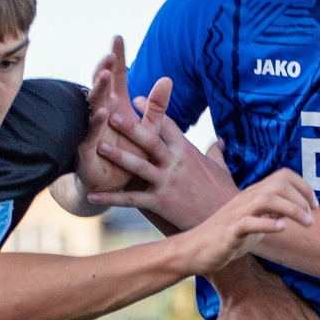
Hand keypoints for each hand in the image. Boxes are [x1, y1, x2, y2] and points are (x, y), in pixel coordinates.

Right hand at [76, 37, 143, 201]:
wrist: (113, 187)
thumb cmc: (130, 155)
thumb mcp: (149, 130)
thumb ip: (157, 107)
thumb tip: (167, 78)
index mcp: (117, 106)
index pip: (118, 77)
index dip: (118, 58)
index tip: (118, 38)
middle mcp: (102, 114)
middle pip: (102, 87)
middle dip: (105, 70)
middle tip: (110, 56)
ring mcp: (93, 130)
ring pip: (94, 106)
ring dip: (98, 91)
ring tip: (105, 76)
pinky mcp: (88, 149)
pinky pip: (91, 134)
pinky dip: (96, 123)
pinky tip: (102, 113)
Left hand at [89, 77, 240, 229]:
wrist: (226, 221)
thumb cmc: (223, 194)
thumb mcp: (221, 169)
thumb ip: (215, 152)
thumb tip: (219, 141)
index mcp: (187, 151)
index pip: (167, 124)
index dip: (151, 109)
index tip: (135, 97)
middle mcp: (176, 163)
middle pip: (151, 140)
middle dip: (131, 127)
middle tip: (111, 114)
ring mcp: (167, 183)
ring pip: (139, 166)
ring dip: (118, 156)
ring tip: (99, 146)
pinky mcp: (161, 203)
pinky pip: (132, 200)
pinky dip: (111, 198)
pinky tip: (92, 196)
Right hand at [169, 169, 314, 278]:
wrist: (196, 251)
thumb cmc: (226, 237)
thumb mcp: (254, 222)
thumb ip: (272, 213)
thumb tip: (294, 209)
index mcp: (253, 194)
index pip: (283, 176)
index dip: (304, 187)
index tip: (315, 206)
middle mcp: (246, 199)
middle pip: (279, 184)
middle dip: (302, 199)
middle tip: (312, 219)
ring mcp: (236, 214)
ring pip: (268, 199)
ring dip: (292, 209)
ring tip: (306, 223)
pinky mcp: (229, 231)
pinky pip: (249, 222)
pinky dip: (268, 224)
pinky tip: (282, 229)